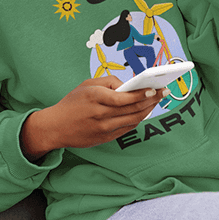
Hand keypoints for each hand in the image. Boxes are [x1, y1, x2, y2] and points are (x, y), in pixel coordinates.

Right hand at [20, 76, 165, 161]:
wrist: (56, 127)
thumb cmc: (73, 102)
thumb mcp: (87, 84)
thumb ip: (109, 81)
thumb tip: (129, 85)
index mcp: (95, 97)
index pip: (124, 97)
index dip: (141, 93)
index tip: (153, 88)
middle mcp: (100, 114)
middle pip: (132, 108)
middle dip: (150, 100)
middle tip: (162, 92)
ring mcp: (104, 128)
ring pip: (133, 119)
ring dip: (147, 110)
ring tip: (156, 101)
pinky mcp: (105, 138)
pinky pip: (127, 128)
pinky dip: (138, 119)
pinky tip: (144, 111)